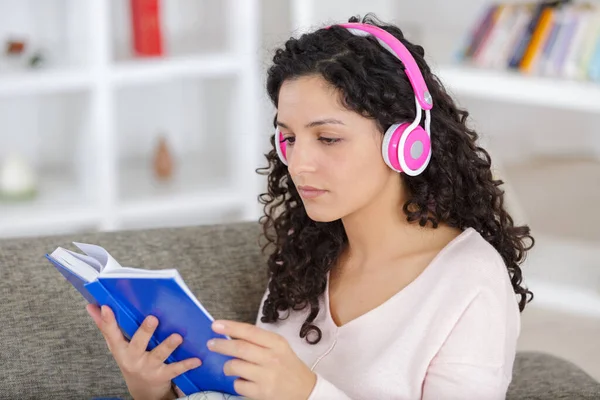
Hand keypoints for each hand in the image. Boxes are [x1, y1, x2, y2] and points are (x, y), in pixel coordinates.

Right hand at [87, 304, 201, 399]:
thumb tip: (91, 305)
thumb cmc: (130, 359)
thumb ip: (106, 326)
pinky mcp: (162, 375)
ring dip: (168, 345)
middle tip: (152, 319)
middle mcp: (133, 358)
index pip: (111, 333)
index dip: (108, 321)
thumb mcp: (117, 346)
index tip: (107, 307)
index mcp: (120, 349)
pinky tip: (197, 359)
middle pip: (137, 343)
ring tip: (177, 336)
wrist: (142, 389)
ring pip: (158, 355)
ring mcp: (148, 367)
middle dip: (145, 331)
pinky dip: (187, 364)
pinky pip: (176, 369)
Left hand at [207, 320, 316, 399]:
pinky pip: (238, 385)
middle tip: (211, 344)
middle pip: (240, 348)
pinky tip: (244, 381)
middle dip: (221, 345)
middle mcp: (272, 358)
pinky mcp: (261, 393)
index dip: (231, 327)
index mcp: (277, 343)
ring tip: (230, 367)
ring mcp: (267, 376)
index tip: (216, 325)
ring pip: (235, 366)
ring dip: (228, 367)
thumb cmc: (288, 366)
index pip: (250, 332)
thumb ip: (259, 341)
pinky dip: (237, 382)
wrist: (305, 391)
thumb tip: (231, 334)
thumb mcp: (279, 347)